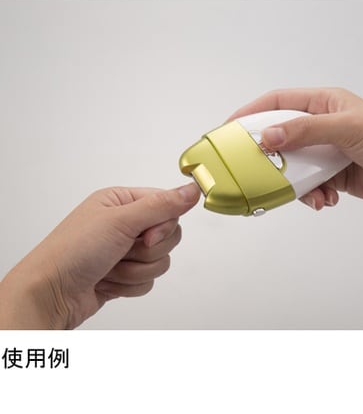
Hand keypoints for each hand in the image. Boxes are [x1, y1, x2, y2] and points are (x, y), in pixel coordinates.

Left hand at [0, 183, 199, 328]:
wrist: (50, 295)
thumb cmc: (72, 252)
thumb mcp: (120, 221)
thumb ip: (161, 206)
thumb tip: (192, 189)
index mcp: (122, 201)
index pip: (167, 207)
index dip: (163, 226)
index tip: (145, 236)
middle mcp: (125, 224)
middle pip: (168, 236)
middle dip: (147, 252)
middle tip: (122, 251)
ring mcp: (124, 250)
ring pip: (160, 261)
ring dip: (135, 271)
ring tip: (109, 268)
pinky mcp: (124, 274)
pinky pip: (148, 281)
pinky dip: (129, 285)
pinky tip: (107, 281)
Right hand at [230, 87, 362, 263]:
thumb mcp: (346, 129)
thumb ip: (305, 131)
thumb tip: (267, 138)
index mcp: (324, 103)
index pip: (278, 101)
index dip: (251, 112)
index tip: (228, 128)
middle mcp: (322, 125)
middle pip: (280, 136)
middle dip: (269, 155)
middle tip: (253, 170)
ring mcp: (326, 151)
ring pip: (292, 165)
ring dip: (294, 182)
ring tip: (310, 194)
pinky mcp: (332, 174)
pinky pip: (308, 184)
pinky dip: (312, 195)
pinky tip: (328, 200)